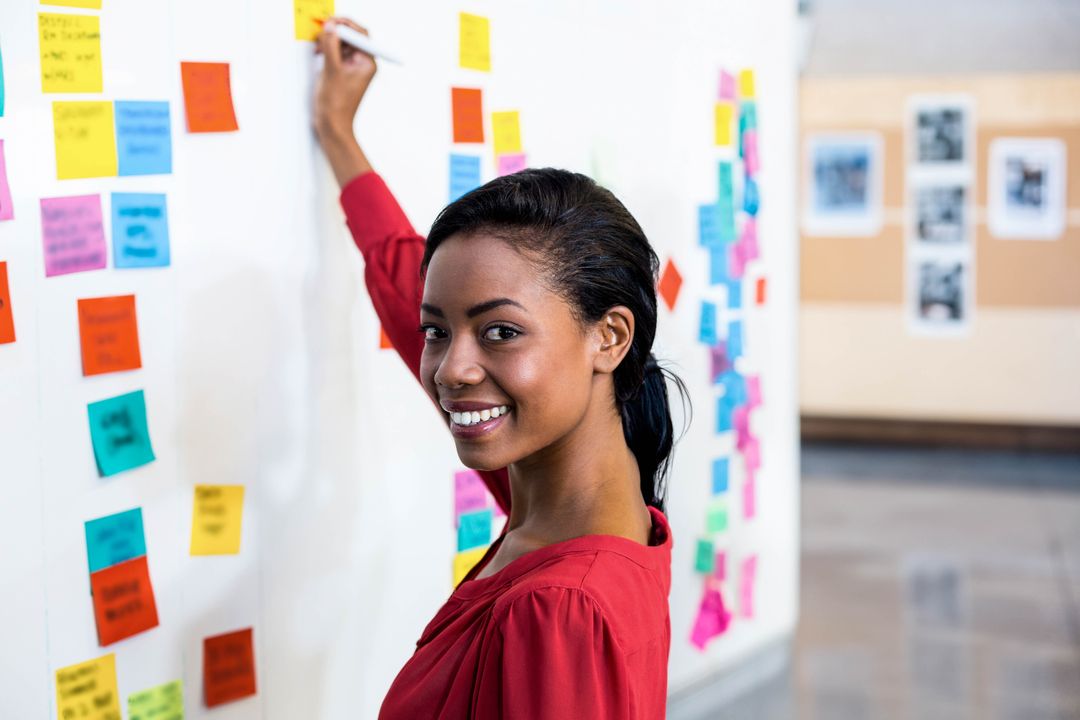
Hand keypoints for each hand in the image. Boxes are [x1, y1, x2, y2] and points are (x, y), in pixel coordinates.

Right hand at [313, 17, 376, 142]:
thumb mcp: (331, 70)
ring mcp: (353, 69)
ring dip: (329, 42)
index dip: (345, 25)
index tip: (331, 23)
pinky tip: (319, 53)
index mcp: (367, 63)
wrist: (333, 127)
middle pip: (351, 38)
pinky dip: (327, 51)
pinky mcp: (343, 73)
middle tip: (322, 32)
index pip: (360, 35)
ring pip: (342, 45)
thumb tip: (330, 27)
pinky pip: (336, 55)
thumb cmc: (336, 105)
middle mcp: (362, 65)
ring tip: (318, 46)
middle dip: (336, 33)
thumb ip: (331, 45)